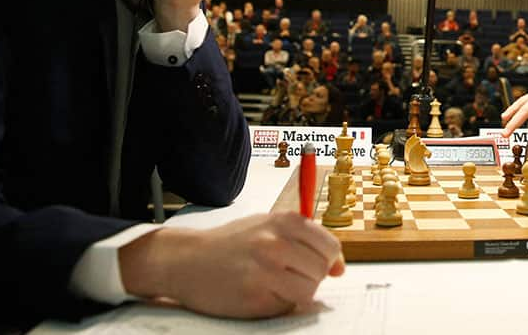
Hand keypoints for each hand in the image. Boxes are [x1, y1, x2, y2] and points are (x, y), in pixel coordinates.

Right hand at [120, 212, 344, 317]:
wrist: (187, 260)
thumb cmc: (231, 243)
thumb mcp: (269, 226)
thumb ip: (306, 240)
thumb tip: (339, 268)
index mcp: (285, 221)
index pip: (330, 246)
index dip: (329, 261)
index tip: (322, 267)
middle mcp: (277, 243)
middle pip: (321, 270)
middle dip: (311, 277)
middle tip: (289, 275)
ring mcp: (266, 270)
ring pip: (309, 290)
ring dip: (298, 293)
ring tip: (277, 285)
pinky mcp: (255, 296)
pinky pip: (287, 306)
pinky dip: (280, 304)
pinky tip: (262, 293)